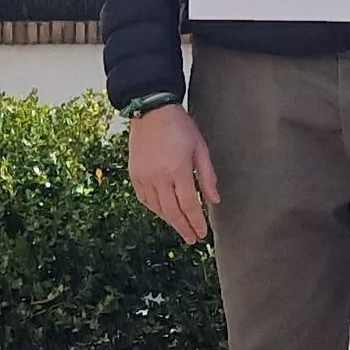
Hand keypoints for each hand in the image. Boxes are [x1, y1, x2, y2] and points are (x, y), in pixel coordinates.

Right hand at [126, 103, 219, 244]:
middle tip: (192, 238)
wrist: (151, 110)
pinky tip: (163, 213)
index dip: (196, 222)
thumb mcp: (200, 148)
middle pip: (172, 211)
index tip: (202, 233)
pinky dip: (154, 209)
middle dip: (184, 227)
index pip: (189, 204)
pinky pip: (144, 199)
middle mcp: (159, 176)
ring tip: (180, 228)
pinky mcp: (134, 174)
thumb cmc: (179, 126)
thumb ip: (207, 176)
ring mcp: (144, 176)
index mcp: (178, 169)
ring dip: (170, 221)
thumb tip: (214, 200)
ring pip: (157, 208)